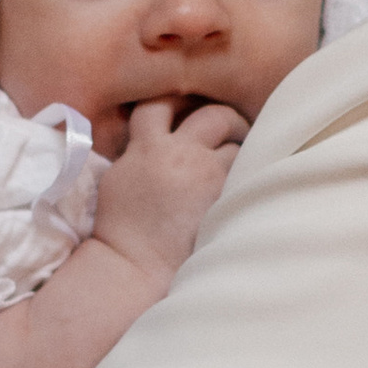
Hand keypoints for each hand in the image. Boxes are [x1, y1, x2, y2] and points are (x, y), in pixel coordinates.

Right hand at [91, 97, 247, 292]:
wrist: (136, 265)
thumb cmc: (121, 229)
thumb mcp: (119, 178)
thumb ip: (139, 151)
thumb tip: (156, 139)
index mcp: (148, 147)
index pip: (160, 105)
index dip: (174, 102)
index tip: (184, 107)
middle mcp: (181, 154)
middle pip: (214, 115)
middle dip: (226, 119)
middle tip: (233, 129)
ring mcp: (208, 176)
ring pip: (239, 145)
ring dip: (241, 150)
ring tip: (244, 160)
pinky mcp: (226, 199)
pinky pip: (248, 175)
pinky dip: (248, 176)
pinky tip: (247, 184)